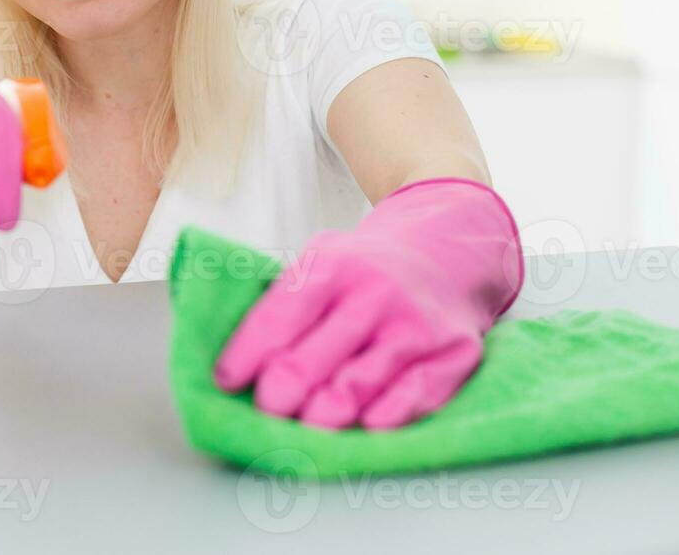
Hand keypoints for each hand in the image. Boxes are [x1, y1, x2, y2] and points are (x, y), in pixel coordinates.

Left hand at [213, 178, 521, 429]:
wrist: (448, 252)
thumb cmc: (366, 270)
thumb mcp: (322, 260)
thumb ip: (284, 303)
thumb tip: (232, 364)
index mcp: (331, 266)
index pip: (277, 319)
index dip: (244, 357)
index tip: (224, 383)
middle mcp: (374, 293)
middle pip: (312, 360)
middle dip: (279, 395)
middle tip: (265, 413)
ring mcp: (415, 325)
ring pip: (359, 384)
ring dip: (323, 414)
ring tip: (304, 426)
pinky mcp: (453, 354)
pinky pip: (415, 396)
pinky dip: (385, 417)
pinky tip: (363, 426)